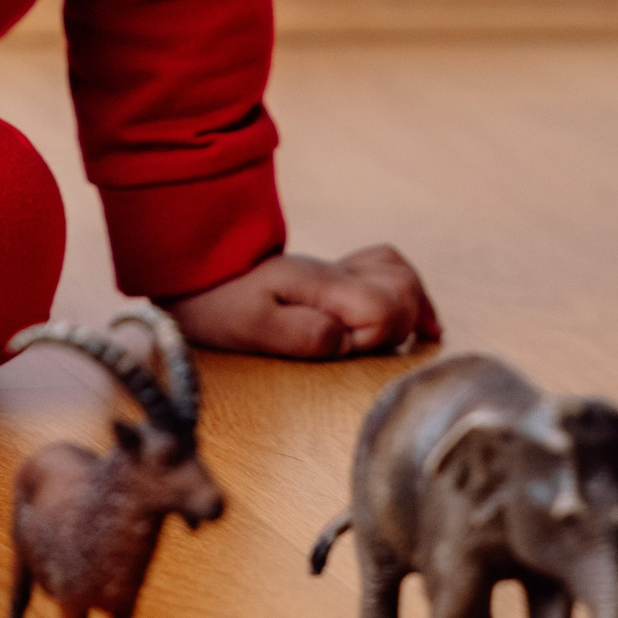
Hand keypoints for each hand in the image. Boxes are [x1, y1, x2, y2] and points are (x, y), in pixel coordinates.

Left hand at [168, 246, 440, 359]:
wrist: (196, 278)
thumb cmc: (220, 306)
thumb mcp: (251, 327)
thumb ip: (300, 334)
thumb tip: (343, 340)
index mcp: (321, 286)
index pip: (382, 308)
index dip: (377, 335)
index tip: (345, 348)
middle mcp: (336, 274)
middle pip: (402, 289)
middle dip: (403, 321)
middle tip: (380, 346)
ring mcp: (337, 272)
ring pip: (400, 275)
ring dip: (413, 304)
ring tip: (420, 334)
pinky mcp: (333, 278)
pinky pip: (386, 269)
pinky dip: (406, 290)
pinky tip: (415, 318)